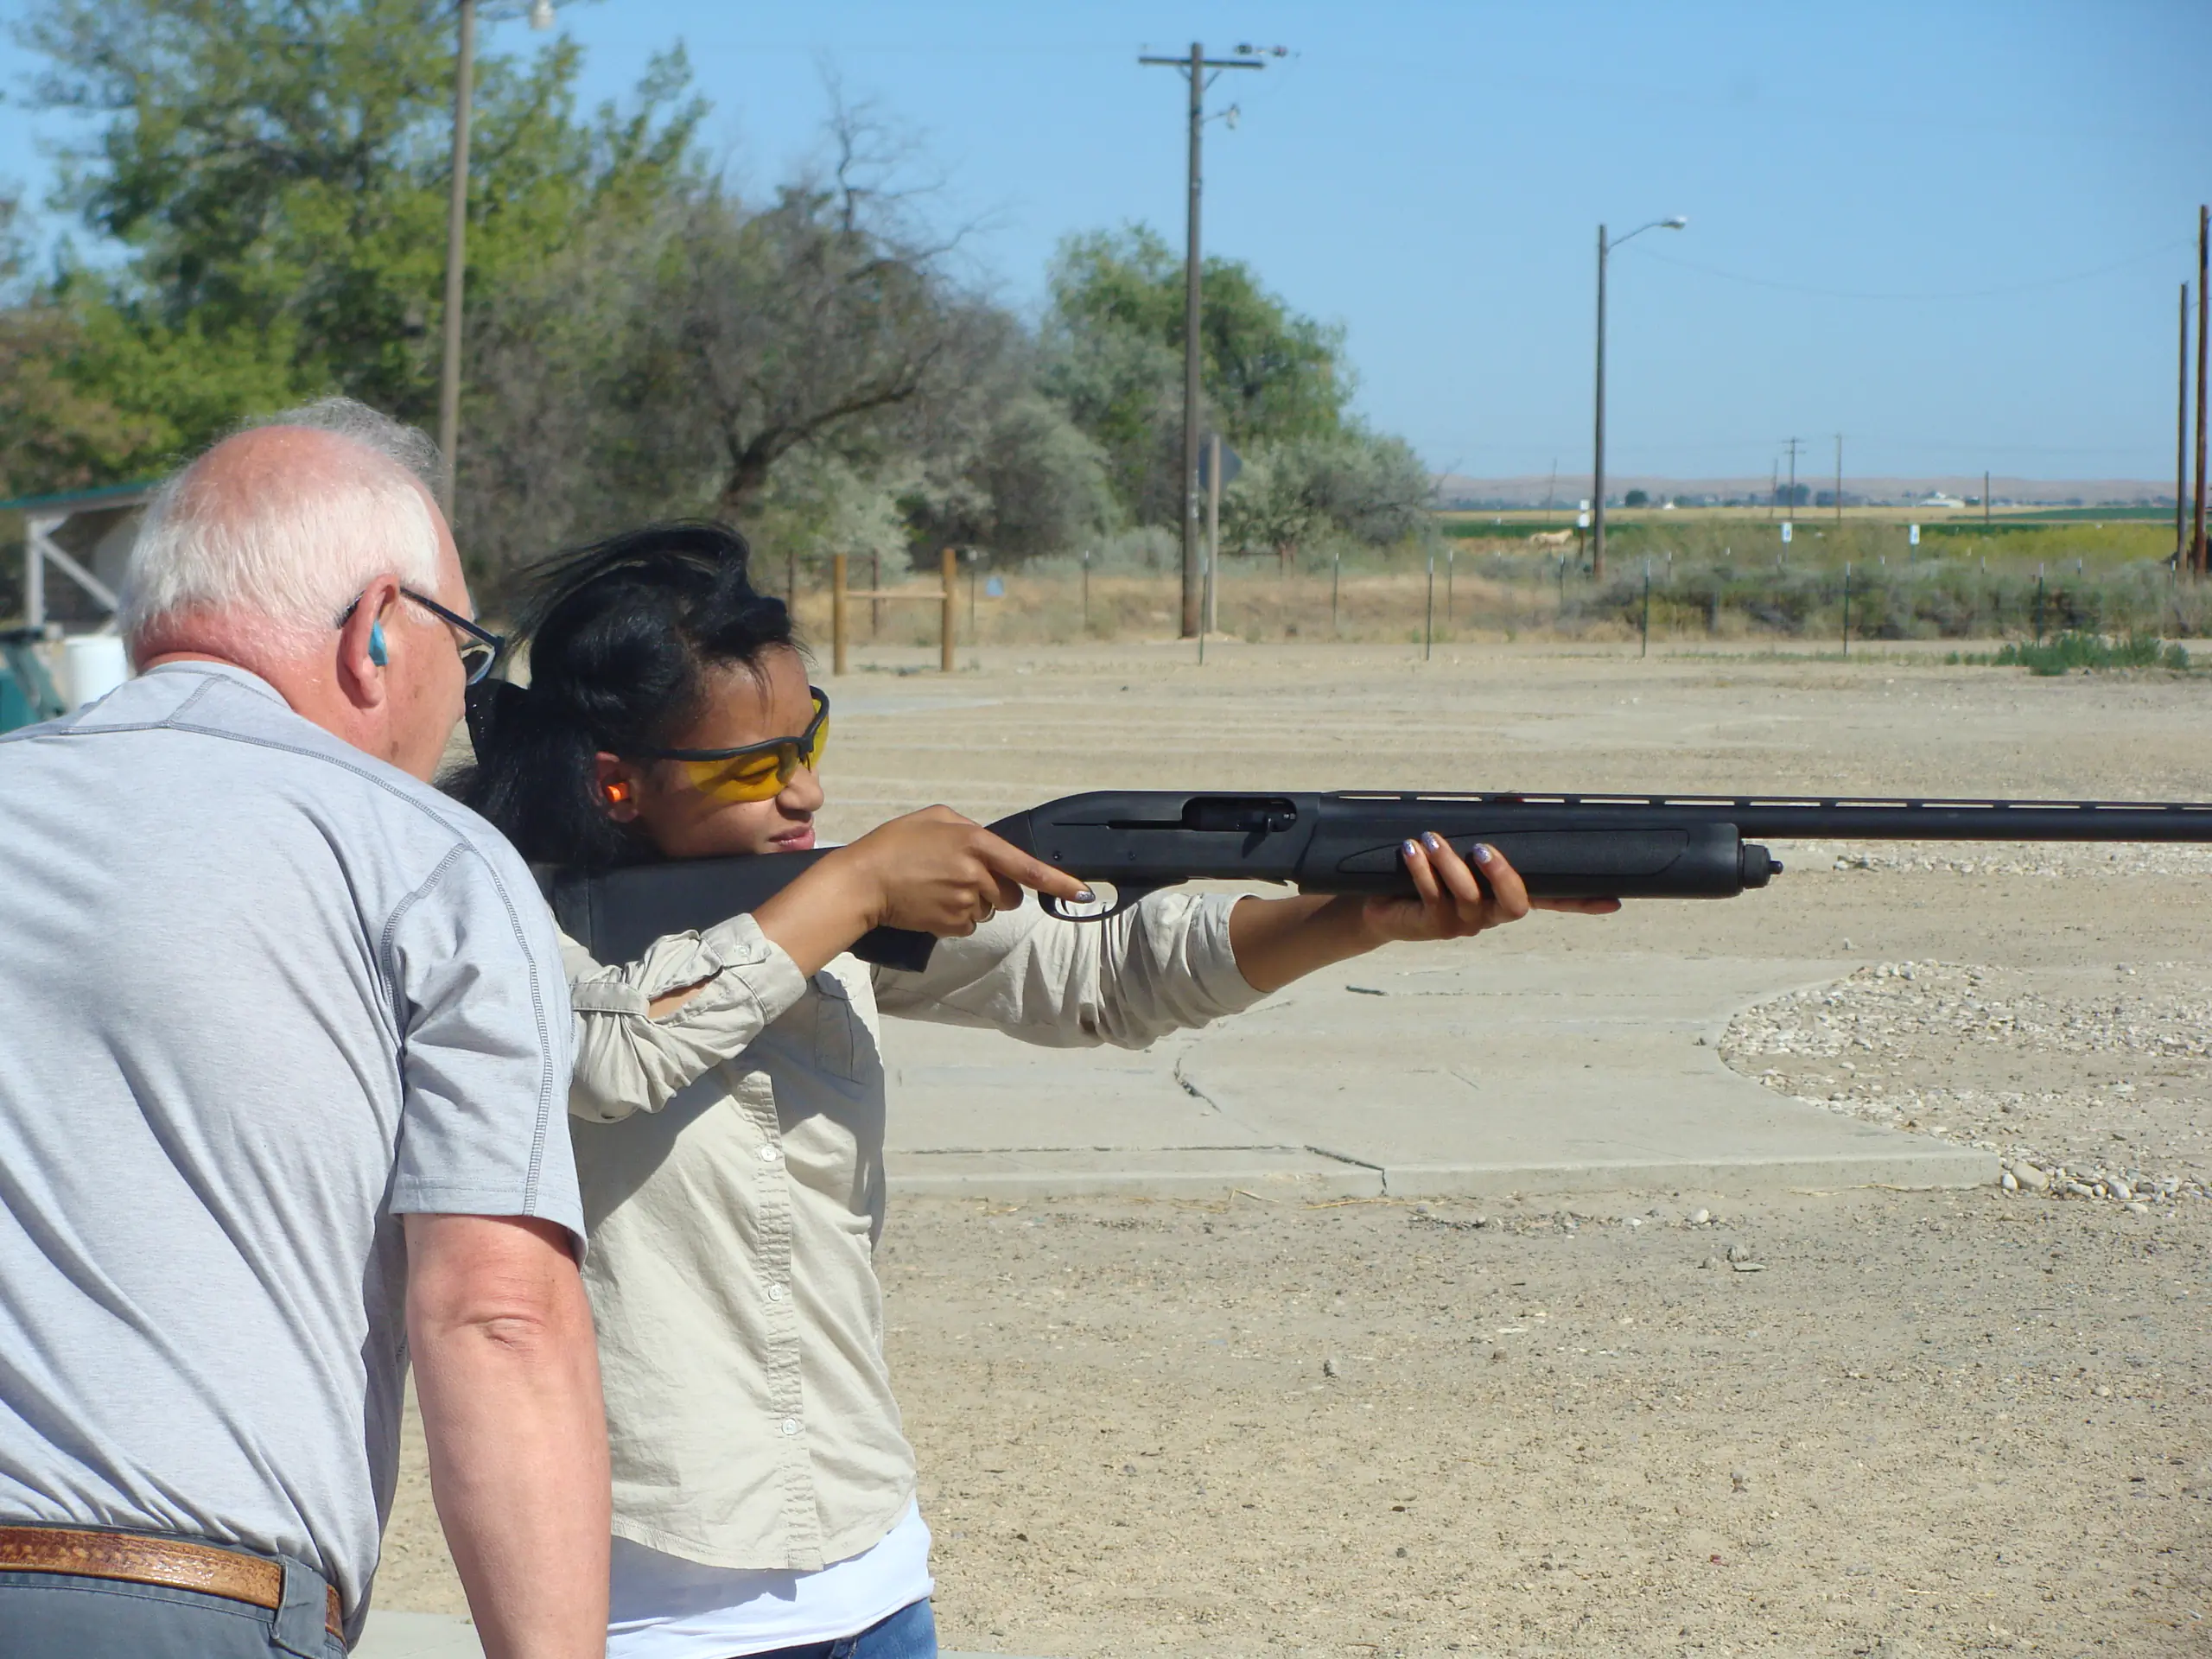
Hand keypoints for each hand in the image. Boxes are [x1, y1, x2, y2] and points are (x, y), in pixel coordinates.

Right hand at [818, 805, 1089, 937]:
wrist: (862, 881)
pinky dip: (957, 917)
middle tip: (963, 877)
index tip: (1084, 894)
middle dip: (998, 888)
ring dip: (974, 902)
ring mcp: (965, 903)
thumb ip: (969, 828)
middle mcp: (976, 875)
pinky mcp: (951, 925)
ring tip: (939, 887)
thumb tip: (989, 845)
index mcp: (975, 844)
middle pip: (1011, 894)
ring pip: (989, 910)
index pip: (1028, 867)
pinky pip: (970, 926)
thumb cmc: (894, 844)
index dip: (1059, 883)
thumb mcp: (934, 818)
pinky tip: (933, 903)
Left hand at [1361, 834, 1620, 943]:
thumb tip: (1515, 800)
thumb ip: (1489, 820)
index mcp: (1504, 893)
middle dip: (1503, 876)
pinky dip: (1422, 870)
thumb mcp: (1459, 839)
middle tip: (1482, 848)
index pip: (1552, 900)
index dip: (1581, 903)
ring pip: (1469, 897)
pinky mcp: (1432, 926)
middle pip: (1516, 906)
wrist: (1379, 896)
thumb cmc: (1427, 865)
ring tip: (1430, 838)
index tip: (1613, 902)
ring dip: (1450, 864)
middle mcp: (1490, 913)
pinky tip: (1411, 849)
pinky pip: (1433, 898)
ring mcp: (1463, 923)